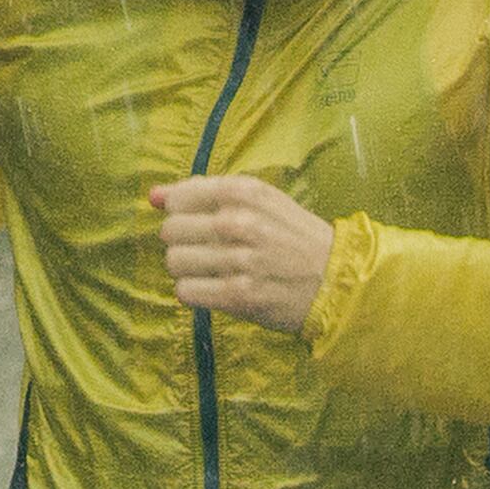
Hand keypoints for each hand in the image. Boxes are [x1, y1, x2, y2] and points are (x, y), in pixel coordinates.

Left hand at [148, 174, 332, 332]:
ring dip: (185, 269)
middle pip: (171, 231)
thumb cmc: (292, 237)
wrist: (335, 279)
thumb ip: (206, 192)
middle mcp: (241, 223)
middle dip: (179, 242)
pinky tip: (210, 288)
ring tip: (207, 270)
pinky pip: (186, 292)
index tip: (192, 221)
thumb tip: (154, 196)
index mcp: (246, 193)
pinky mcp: (239, 296)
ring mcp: (240, 261)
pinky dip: (192, 292)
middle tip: (202, 248)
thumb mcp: (260, 201)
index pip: (180, 197)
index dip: (177, 212)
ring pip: (175, 262)